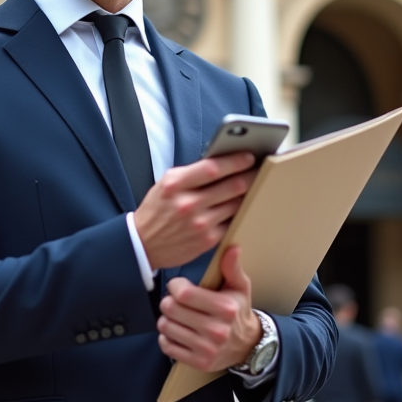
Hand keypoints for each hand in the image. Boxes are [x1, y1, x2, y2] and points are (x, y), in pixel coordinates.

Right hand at [134, 153, 256, 269]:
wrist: (143, 244)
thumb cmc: (156, 210)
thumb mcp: (166, 184)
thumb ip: (191, 174)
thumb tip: (222, 163)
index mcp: (175, 184)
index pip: (213, 168)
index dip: (235, 161)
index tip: (249, 157)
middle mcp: (188, 204)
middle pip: (231, 186)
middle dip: (249, 176)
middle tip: (258, 171)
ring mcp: (199, 223)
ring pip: (236, 204)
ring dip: (247, 195)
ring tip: (253, 187)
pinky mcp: (207, 240)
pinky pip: (231, 222)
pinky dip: (238, 214)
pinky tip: (240, 207)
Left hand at [157, 246, 260, 372]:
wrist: (247, 345)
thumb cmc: (238, 311)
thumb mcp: (240, 287)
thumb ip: (232, 267)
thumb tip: (233, 248)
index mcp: (225, 308)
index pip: (183, 294)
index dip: (175, 286)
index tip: (178, 286)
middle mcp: (216, 330)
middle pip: (170, 309)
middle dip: (168, 302)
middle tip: (176, 302)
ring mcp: (207, 348)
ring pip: (165, 327)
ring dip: (167, 320)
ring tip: (177, 317)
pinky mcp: (199, 362)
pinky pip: (167, 346)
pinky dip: (167, 338)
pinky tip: (177, 332)